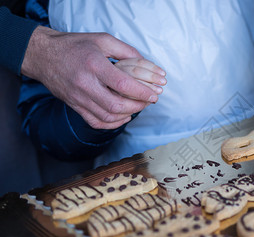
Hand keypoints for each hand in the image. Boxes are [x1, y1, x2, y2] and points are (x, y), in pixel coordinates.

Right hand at [21, 26, 165, 128]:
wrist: (43, 55)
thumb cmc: (74, 46)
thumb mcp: (102, 40)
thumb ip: (126, 51)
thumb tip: (148, 65)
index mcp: (94, 65)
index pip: (122, 84)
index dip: (141, 92)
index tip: (154, 94)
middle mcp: (85, 84)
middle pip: (116, 105)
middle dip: (138, 106)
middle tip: (148, 101)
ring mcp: (78, 98)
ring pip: (107, 117)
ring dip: (128, 115)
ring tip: (138, 107)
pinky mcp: (75, 106)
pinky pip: (96, 122)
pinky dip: (113, 124)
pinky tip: (123, 116)